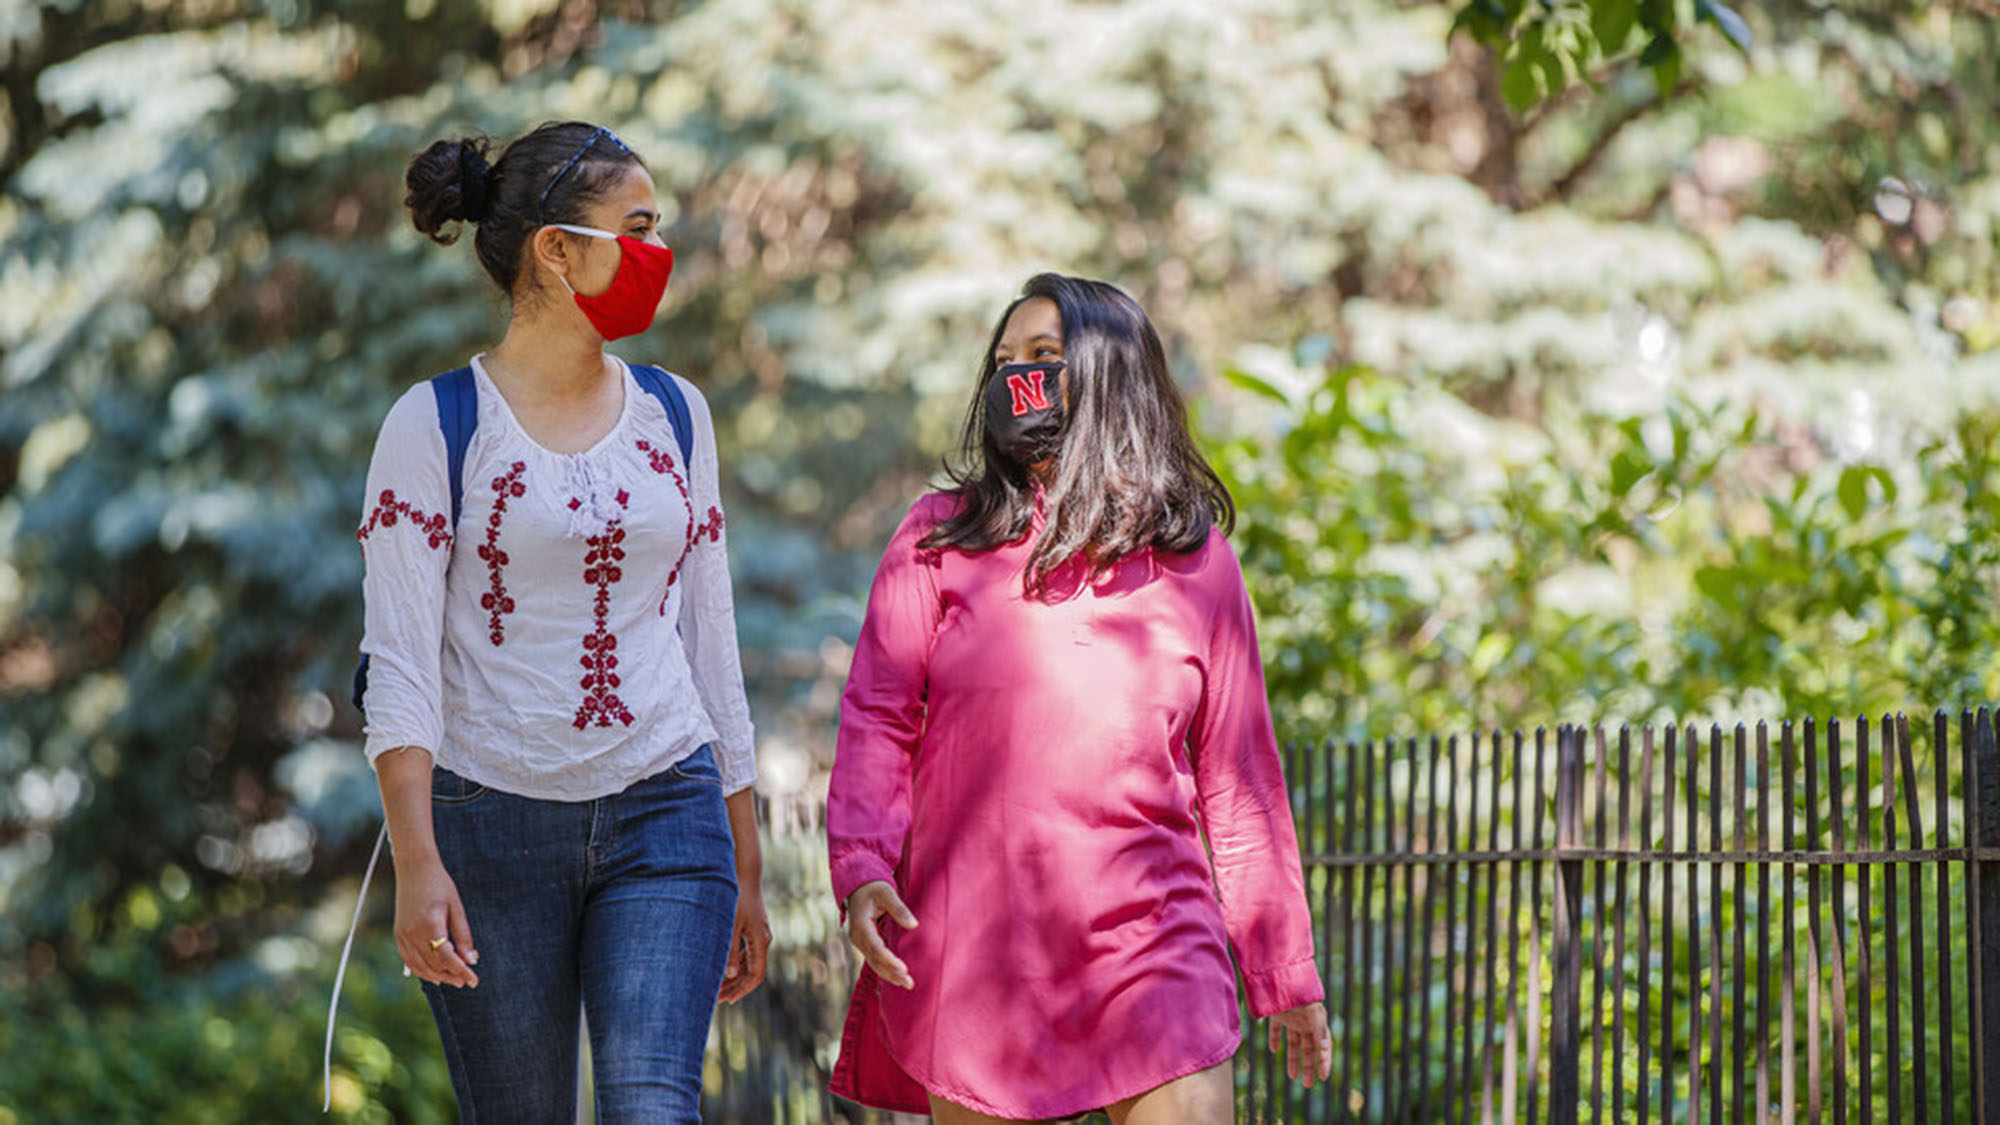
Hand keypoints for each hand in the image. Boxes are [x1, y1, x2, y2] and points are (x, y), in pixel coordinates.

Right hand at [394, 855, 478, 987]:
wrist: (414, 869)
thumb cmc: (439, 885)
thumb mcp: (457, 908)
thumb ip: (463, 936)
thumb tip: (471, 960)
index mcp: (429, 924)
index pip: (446, 957)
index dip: (461, 970)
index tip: (474, 980)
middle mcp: (412, 933)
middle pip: (433, 965)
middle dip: (450, 975)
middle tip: (466, 981)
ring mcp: (402, 935)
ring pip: (419, 966)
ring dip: (436, 976)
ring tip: (453, 979)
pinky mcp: (398, 934)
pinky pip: (409, 960)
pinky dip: (421, 970)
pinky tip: (434, 974)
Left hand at [718, 883, 771, 1003]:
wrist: (746, 875)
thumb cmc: (738, 898)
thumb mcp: (731, 926)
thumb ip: (731, 951)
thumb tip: (731, 975)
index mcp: (761, 942)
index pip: (756, 975)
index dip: (743, 990)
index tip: (728, 1000)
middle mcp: (763, 939)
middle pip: (752, 971)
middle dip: (736, 986)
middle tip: (717, 999)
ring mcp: (759, 933)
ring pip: (749, 962)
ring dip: (734, 975)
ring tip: (717, 986)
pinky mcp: (753, 927)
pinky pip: (747, 951)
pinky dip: (736, 962)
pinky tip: (723, 967)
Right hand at [843, 880, 916, 989]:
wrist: (857, 886)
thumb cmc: (873, 887)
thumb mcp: (887, 893)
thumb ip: (900, 909)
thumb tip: (914, 925)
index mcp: (861, 925)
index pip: (875, 948)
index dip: (889, 959)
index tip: (904, 968)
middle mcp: (857, 937)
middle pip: (874, 960)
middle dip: (892, 972)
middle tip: (909, 983)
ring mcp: (859, 941)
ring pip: (873, 962)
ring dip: (889, 974)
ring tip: (906, 984)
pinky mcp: (864, 943)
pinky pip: (873, 959)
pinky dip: (884, 969)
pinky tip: (897, 977)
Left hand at [1268, 1001, 1330, 1087]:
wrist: (1282, 975)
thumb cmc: (1302, 994)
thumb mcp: (1313, 1012)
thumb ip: (1319, 1030)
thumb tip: (1326, 1049)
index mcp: (1318, 1022)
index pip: (1323, 1047)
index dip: (1324, 1062)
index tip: (1323, 1078)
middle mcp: (1307, 1022)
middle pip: (1309, 1049)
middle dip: (1309, 1066)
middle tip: (1307, 1084)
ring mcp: (1293, 1019)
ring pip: (1295, 1043)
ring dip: (1293, 1059)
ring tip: (1292, 1077)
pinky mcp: (1278, 1015)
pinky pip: (1277, 1030)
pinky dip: (1275, 1040)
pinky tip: (1274, 1050)